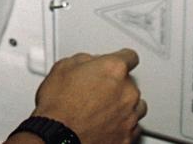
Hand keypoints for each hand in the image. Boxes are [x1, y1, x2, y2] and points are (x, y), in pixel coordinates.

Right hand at [26, 49, 145, 143]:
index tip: (117, 63)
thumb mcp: (63, 67)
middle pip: (131, 83)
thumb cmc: (58, 106)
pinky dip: (122, 125)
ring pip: (136, 106)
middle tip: (97, 90)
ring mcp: (129, 116)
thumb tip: (89, 62)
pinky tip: (107, 124)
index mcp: (114, 70)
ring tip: (104, 109)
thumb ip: (84, 59)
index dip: (120, 59)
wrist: (56, 137)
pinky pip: (132, 128)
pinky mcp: (127, 137)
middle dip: (117, 85)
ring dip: (124, 105)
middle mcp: (127, 92)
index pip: (130, 56)